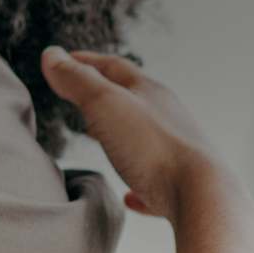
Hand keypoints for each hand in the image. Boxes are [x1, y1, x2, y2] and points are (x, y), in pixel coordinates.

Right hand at [39, 46, 232, 222]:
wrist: (201, 196)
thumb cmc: (154, 148)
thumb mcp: (106, 104)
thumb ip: (78, 81)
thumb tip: (52, 54)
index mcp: (150, 93)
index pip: (114, 67)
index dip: (85, 61)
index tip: (65, 59)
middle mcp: (168, 118)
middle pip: (133, 100)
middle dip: (104, 97)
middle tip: (81, 97)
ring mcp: (176, 153)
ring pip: (145, 137)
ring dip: (122, 134)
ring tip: (102, 138)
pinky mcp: (179, 188)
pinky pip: (155, 182)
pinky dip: (138, 184)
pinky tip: (130, 197)